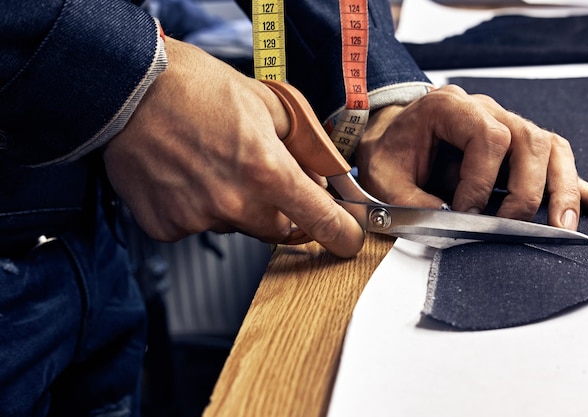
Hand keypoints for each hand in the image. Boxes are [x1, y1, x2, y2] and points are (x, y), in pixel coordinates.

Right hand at [103, 38, 362, 257]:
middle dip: (280, 208)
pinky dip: (199, 207)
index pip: (319, 219)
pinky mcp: (166, 226)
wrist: (128, 87)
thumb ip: (308, 147)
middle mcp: (233, 202)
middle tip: (259, 172)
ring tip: (212, 163)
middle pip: (279, 229)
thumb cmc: (197, 88)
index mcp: (265, 169)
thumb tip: (330, 179)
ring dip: (236, 204)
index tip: (346, 240)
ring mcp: (197, 218)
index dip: (340, 234)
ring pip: (236, 226)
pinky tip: (186, 175)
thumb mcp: (270, 104)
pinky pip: (198, 226)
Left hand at [356, 85, 587, 229]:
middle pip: (529, 140)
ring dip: (562, 190)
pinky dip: (583, 189)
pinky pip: (558, 163)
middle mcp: (486, 110)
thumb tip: (450, 227)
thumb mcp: (383, 178)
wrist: (390, 140)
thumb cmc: (388, 155)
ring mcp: (508, 126)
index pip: (489, 136)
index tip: (465, 211)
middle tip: (508, 225)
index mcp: (450, 107)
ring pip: (551, 149)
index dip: (482, 179)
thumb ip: (409, 202)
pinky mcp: (519, 150)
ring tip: (563, 226)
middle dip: (525, 190)